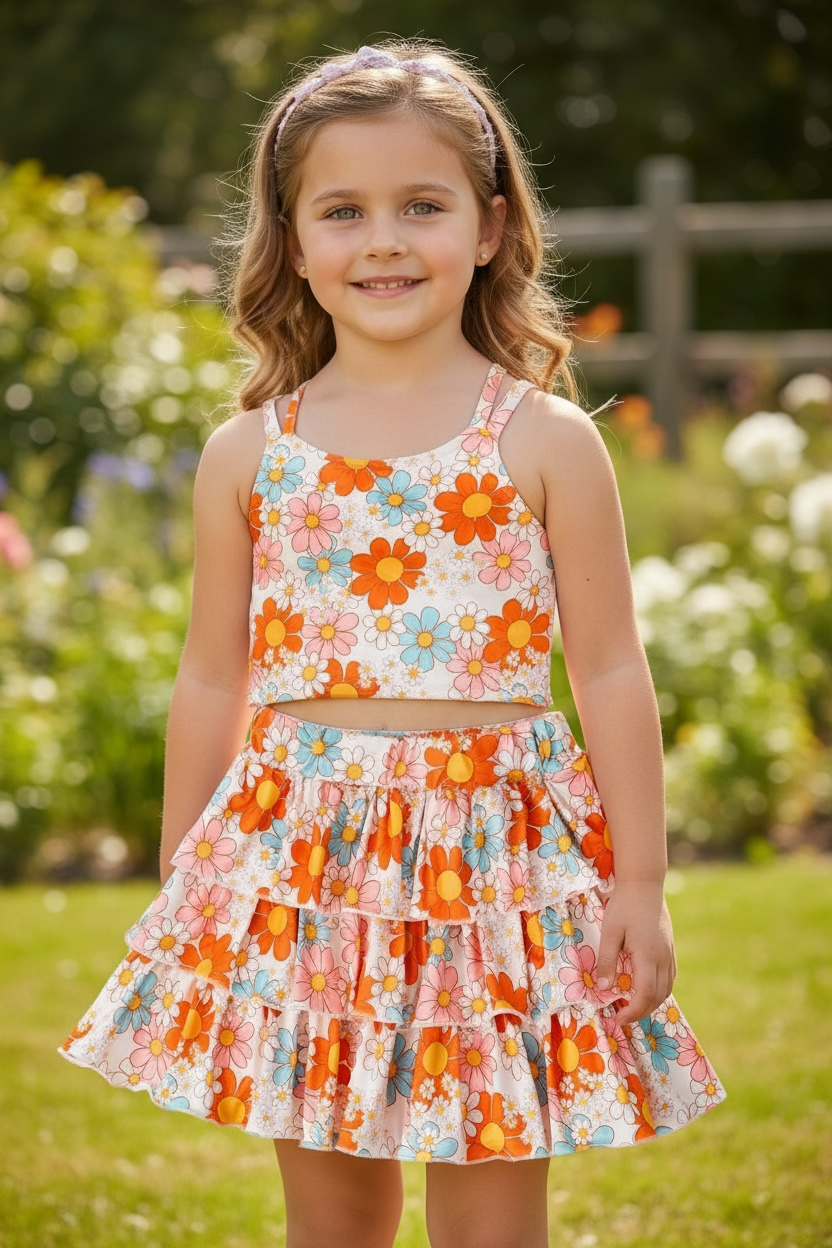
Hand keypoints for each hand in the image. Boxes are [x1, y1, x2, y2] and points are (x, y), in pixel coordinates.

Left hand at [594, 881, 677, 1026]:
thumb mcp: (609, 932)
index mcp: (648, 956)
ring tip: (632, 1005)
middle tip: (621, 1015)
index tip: (617, 1019)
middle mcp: (663, 958)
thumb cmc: (624, 906)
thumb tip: (603, 988)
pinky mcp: (670, 947)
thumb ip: (607, 961)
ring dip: (651, 1002)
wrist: (644, 883)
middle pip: (658, 997)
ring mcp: (669, 953)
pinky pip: (670, 977)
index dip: (632, 1012)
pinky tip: (647, 988)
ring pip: (667, 988)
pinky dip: (660, 989)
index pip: (645, 996)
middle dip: (641, 1011)